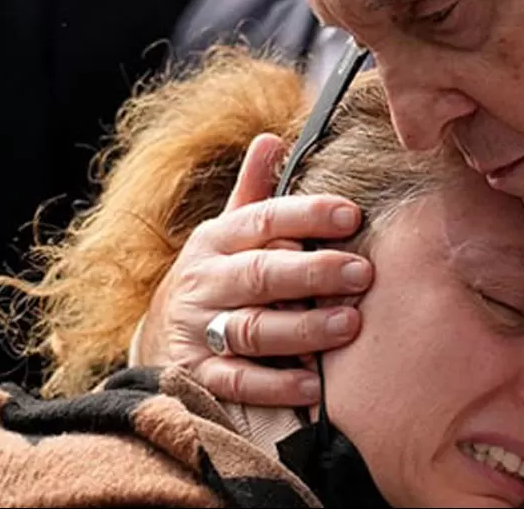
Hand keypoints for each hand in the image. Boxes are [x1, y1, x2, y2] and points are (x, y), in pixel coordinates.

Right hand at [135, 133, 371, 405]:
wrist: (160, 337)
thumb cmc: (218, 276)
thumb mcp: (229, 232)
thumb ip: (254, 193)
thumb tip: (271, 139)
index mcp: (216, 240)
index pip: (263, 220)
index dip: (307, 215)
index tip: (352, 215)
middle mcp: (205, 282)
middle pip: (261, 274)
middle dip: (314, 272)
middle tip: (362, 274)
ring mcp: (199, 329)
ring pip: (252, 328)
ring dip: (303, 328)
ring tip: (348, 325)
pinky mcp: (200, 376)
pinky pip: (238, 381)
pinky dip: (275, 384)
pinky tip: (313, 383)